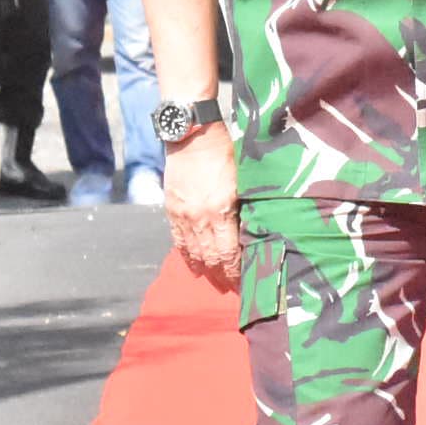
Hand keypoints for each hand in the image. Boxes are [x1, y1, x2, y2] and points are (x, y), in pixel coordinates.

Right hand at [163, 124, 240, 290]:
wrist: (193, 135)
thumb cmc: (224, 152)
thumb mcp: (242, 179)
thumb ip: (245, 207)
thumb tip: (253, 232)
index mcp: (221, 210)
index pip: (228, 253)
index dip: (235, 271)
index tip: (243, 282)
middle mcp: (200, 217)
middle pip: (210, 258)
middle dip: (222, 276)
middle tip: (232, 289)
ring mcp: (183, 215)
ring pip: (194, 253)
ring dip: (205, 271)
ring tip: (215, 283)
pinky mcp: (172, 210)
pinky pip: (179, 241)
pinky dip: (186, 257)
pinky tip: (194, 266)